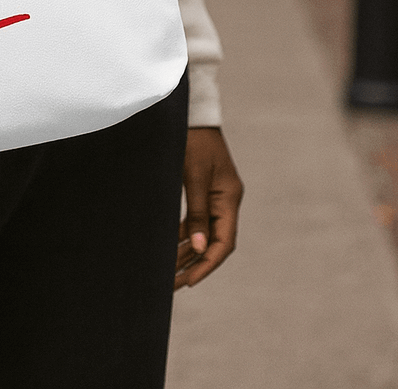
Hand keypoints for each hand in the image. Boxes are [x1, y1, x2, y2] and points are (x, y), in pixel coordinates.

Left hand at [175, 127, 242, 288]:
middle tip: (173, 284)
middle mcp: (226, 201)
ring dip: (187, 252)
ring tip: (168, 272)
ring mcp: (215, 196)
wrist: (192, 112)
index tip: (189, 281)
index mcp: (229, 198)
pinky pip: (196, 220)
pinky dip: (184, 234)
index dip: (207, 264)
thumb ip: (197, 212)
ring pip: (203, 233)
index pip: (223, 243)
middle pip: (213, 242)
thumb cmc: (193, 140)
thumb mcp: (193, 175)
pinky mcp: (203, 190)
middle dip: (194, 264)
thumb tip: (197, 247)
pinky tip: (170, 247)